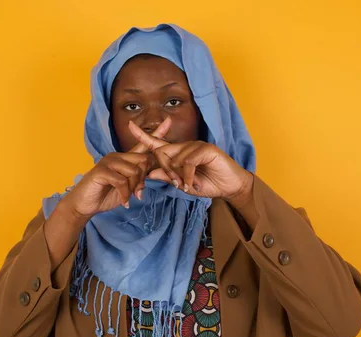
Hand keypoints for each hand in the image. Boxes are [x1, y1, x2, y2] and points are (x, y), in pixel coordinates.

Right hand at [62, 118, 171, 218]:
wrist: (85, 204)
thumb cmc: (106, 194)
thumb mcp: (127, 187)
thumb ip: (139, 179)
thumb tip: (153, 175)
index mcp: (125, 158)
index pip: (143, 144)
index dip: (156, 133)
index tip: (169, 121)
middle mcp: (117, 156)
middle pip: (143, 161)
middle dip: (143, 179)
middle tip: (137, 193)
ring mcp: (108, 161)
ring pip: (134, 171)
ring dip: (133, 189)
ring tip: (127, 198)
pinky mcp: (101, 170)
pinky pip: (122, 181)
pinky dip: (125, 194)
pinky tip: (123, 202)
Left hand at [128, 120, 253, 206]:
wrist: (230, 187)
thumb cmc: (208, 184)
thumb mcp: (183, 184)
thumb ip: (168, 177)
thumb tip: (149, 172)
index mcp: (179, 153)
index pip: (158, 143)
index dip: (143, 135)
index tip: (129, 125)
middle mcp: (186, 146)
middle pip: (162, 153)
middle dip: (166, 170)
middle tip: (178, 184)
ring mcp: (196, 145)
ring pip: (175, 159)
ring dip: (179, 177)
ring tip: (189, 185)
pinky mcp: (206, 149)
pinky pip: (188, 162)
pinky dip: (188, 176)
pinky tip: (192, 184)